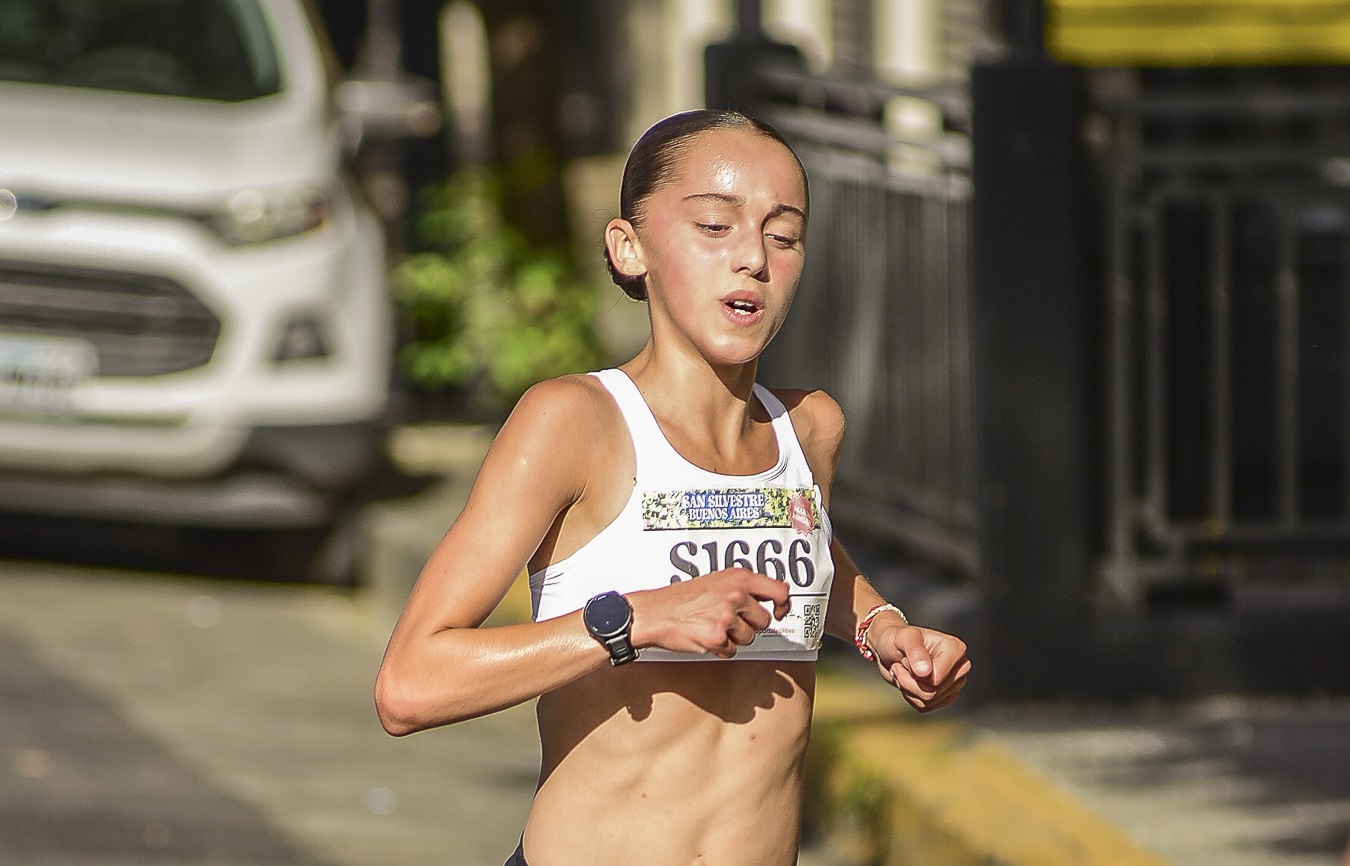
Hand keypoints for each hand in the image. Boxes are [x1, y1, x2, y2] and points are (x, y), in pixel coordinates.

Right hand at [628, 569, 790, 657]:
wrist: (655, 612)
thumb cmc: (684, 598)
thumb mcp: (716, 580)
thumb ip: (744, 587)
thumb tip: (777, 595)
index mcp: (738, 578)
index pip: (779, 591)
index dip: (783, 605)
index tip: (779, 612)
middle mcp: (735, 595)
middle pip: (763, 621)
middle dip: (748, 625)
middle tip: (726, 619)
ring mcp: (726, 617)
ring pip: (749, 638)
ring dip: (734, 638)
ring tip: (712, 626)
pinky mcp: (717, 638)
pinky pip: (731, 651)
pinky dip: (720, 649)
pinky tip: (704, 636)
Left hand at [867, 620, 969, 711]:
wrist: (891, 650)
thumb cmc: (897, 640)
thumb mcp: (902, 638)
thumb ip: (915, 651)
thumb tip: (926, 672)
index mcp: (956, 649)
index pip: (935, 679)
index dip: (913, 673)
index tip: (905, 657)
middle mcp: (961, 667)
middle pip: (932, 692)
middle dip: (908, 682)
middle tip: (901, 665)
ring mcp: (955, 684)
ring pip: (928, 702)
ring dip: (908, 689)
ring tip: (905, 672)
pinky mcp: (947, 697)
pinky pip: (925, 707)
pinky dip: (911, 697)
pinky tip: (910, 681)